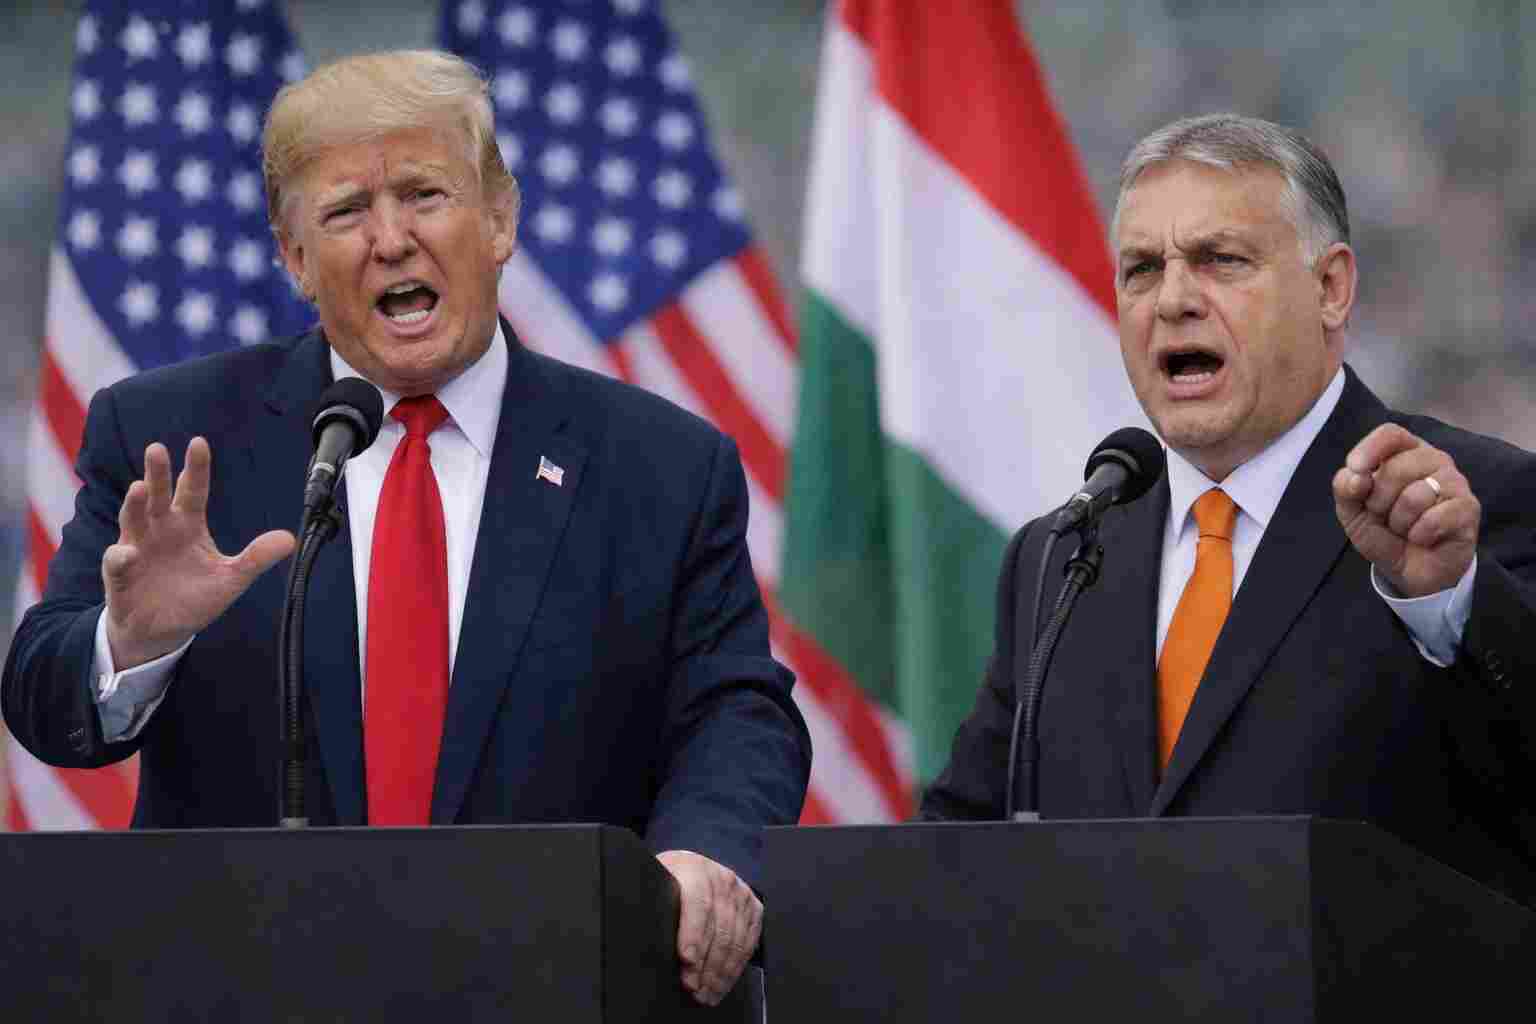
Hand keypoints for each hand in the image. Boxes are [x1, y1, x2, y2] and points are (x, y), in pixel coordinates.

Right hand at [103, 438, 295, 668]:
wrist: (162, 631)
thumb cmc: (193, 598)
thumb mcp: (231, 578)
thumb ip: (255, 558)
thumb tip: (290, 539)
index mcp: (188, 525)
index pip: (193, 490)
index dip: (196, 468)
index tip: (199, 443)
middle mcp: (160, 529)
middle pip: (158, 495)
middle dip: (156, 472)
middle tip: (157, 448)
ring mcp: (137, 548)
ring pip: (133, 519)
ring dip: (135, 504)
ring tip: (140, 488)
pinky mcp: (120, 574)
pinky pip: (117, 561)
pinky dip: (121, 556)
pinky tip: (128, 553)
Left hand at [656, 849, 760, 1005]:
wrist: (692, 869)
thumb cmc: (668, 884)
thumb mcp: (656, 887)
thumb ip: (654, 906)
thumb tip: (644, 938)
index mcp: (693, 869)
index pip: (698, 904)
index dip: (693, 934)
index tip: (687, 960)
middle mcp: (721, 879)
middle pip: (718, 927)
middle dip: (706, 963)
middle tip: (693, 988)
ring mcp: (740, 893)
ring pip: (735, 939)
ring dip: (720, 972)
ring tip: (706, 993)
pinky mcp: (753, 908)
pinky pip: (748, 942)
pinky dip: (735, 967)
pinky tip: (722, 982)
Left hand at [1333, 423, 1478, 596]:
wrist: (1410, 570)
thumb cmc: (1384, 532)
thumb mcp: (1353, 511)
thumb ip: (1345, 489)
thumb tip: (1355, 475)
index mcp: (1404, 453)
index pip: (1391, 434)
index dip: (1370, 449)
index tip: (1356, 469)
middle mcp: (1434, 461)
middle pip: (1398, 466)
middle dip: (1379, 501)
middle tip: (1384, 516)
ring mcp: (1455, 483)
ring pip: (1415, 495)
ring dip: (1399, 522)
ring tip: (1405, 528)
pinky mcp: (1468, 508)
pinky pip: (1434, 518)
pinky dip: (1418, 535)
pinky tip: (1423, 538)